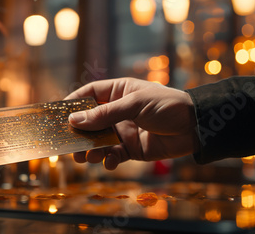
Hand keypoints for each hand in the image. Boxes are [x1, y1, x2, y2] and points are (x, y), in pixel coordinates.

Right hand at [65, 77, 198, 169]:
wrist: (195, 128)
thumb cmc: (167, 105)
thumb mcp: (134, 104)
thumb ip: (105, 114)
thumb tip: (74, 120)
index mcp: (119, 92)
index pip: (90, 94)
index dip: (74, 102)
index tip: (58, 113)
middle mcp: (118, 111)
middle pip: (90, 121)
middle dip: (79, 132)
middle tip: (68, 143)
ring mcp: (124, 131)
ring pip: (99, 141)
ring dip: (90, 149)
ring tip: (84, 157)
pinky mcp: (131, 149)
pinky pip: (113, 155)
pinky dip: (108, 160)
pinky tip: (108, 162)